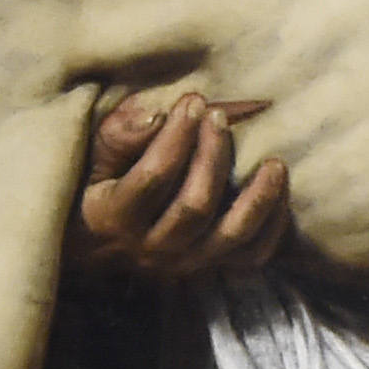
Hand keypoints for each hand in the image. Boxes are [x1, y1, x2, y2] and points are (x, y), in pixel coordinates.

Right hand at [74, 91, 291, 284]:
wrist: (93, 246)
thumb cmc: (93, 187)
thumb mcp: (89, 159)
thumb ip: (116, 136)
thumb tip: (154, 114)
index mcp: (113, 218)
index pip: (153, 178)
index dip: (177, 137)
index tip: (193, 101)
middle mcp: (151, 248)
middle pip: (195, 206)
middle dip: (213, 156)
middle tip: (220, 116)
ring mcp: (183, 262)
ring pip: (230, 236)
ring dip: (257, 198)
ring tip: (274, 162)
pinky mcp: (208, 267)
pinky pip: (251, 256)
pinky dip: (272, 227)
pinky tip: (279, 192)